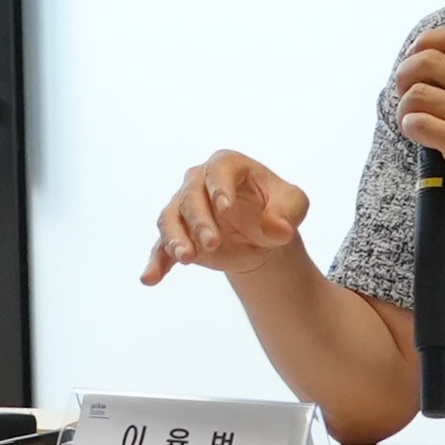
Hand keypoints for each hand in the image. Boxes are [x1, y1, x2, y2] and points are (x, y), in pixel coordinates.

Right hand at [143, 154, 311, 286]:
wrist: (260, 234)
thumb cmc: (277, 208)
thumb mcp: (294, 205)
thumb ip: (288, 213)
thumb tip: (276, 230)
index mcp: (228, 165)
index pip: (218, 169)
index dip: (219, 187)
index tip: (225, 208)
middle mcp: (199, 182)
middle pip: (190, 196)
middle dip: (199, 220)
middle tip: (212, 243)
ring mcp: (184, 209)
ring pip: (169, 219)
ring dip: (175, 238)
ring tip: (186, 258)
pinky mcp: (178, 235)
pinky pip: (161, 247)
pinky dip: (156, 262)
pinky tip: (150, 278)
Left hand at [388, 23, 444, 236]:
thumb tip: (438, 72)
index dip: (425, 42)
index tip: (416, 59)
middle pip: (426, 59)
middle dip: (404, 74)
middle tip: (406, 96)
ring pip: (416, 93)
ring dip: (404, 109)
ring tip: (413, 123)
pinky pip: (418, 123)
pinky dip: (410, 128)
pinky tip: (420, 138)